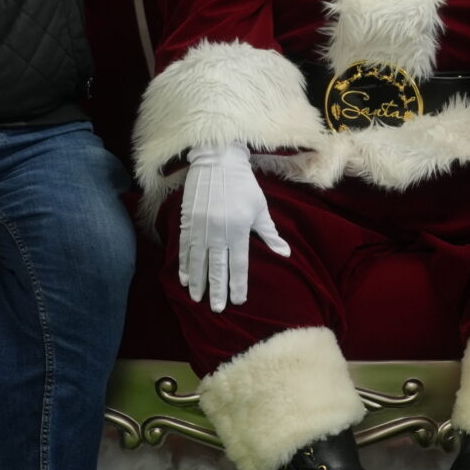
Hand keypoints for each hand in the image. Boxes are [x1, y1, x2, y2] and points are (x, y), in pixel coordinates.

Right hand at [176, 144, 288, 311]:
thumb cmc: (243, 184)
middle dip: (217, 290)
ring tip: (196, 298)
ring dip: (197, 281)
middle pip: (217, 268)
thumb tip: (285, 253)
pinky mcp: (188, 221)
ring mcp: (201, 227)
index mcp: (239, 229)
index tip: (238, 300)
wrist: (217, 160)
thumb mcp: (260, 207)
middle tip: (216, 309)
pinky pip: (185, 248)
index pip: (239, 265)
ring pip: (198, 261)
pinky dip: (184, 264)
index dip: (238, 284)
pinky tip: (183, 278)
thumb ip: (269, 233)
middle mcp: (219, 231)